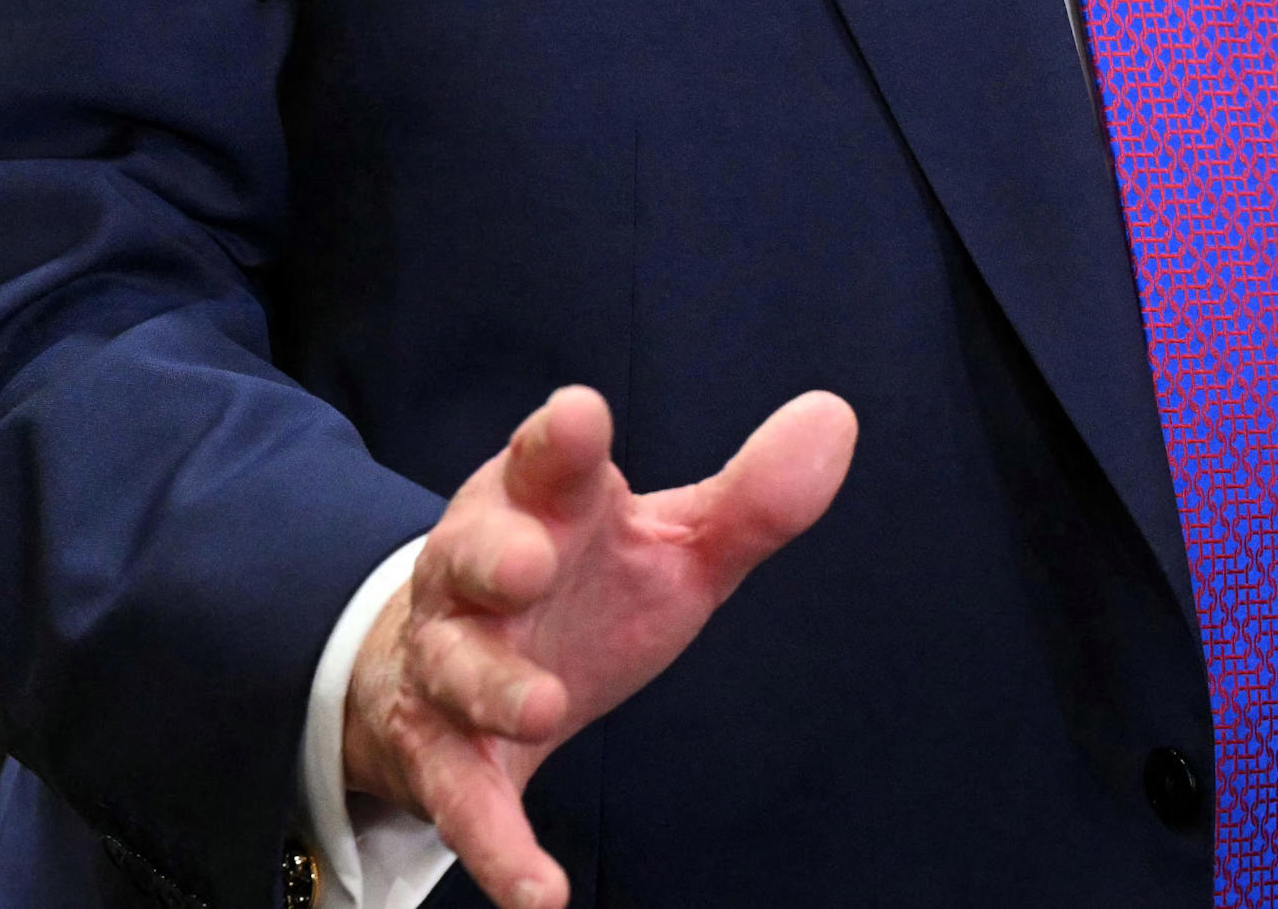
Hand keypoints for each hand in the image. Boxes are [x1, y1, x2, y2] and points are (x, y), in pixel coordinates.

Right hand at [341, 384, 855, 908]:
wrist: (441, 666)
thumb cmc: (578, 585)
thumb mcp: (667, 543)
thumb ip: (749, 498)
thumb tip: (836, 419)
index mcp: (539, 504)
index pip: (547, 460)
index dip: (560, 440)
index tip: (581, 416)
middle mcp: (479, 577)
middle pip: (474, 556)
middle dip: (495, 556)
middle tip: (529, 564)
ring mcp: (454, 667)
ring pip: (458, 672)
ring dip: (493, 688)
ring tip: (540, 709)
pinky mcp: (445, 759)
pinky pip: (464, 803)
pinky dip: (499, 850)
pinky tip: (541, 897)